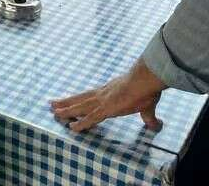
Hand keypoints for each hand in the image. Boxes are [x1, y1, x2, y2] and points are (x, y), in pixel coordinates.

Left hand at [50, 60, 164, 133]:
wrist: (146, 79)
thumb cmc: (147, 87)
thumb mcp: (147, 104)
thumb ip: (149, 117)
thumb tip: (156, 125)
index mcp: (110, 91)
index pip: (90, 96)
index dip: (79, 99)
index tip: (69, 100)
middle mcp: (103, 94)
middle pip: (80, 99)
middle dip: (66, 102)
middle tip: (51, 104)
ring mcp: (103, 101)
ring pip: (80, 107)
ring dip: (67, 110)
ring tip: (53, 112)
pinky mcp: (107, 109)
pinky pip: (91, 119)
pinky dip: (81, 124)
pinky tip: (71, 128)